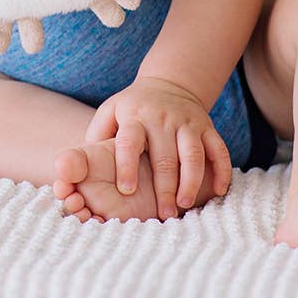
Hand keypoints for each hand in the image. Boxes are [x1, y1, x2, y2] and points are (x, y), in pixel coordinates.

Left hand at [85, 76, 231, 219]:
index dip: (126, 165)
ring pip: (192, 153)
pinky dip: (221, 170)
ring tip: (186, 205)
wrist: (169, 82)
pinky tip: (219, 191)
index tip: (126, 190)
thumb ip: (96, 136)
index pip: (129, 141)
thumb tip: (76, 165)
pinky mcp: (207, 126)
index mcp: (134, 116)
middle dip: (164, 187)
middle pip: (164, 155)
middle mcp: (161, 117)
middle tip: (163, 214)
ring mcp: (186, 121)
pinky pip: (218, 149)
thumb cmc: (132, 108)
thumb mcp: (110, 112)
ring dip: (191, 182)